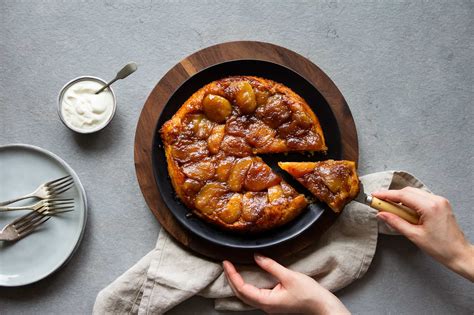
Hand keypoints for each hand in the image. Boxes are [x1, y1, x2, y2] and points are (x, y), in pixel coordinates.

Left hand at [223, 254, 349, 313]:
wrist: (322, 306)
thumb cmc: (309, 294)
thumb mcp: (289, 276)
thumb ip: (271, 266)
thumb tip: (256, 256)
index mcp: (267, 302)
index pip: (242, 288)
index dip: (232, 275)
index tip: (226, 262)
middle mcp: (265, 306)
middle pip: (241, 294)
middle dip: (231, 279)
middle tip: (225, 264)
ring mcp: (269, 306)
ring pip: (247, 296)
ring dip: (237, 283)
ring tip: (232, 269)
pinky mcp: (274, 303)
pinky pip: (255, 295)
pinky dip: (247, 286)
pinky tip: (246, 277)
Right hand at [373, 187, 473, 280]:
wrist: (459, 254)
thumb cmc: (440, 248)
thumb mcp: (414, 235)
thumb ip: (396, 222)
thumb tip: (381, 214)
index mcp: (430, 207)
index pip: (403, 195)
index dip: (386, 195)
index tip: (374, 196)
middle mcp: (436, 200)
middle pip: (408, 191)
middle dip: (392, 196)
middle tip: (379, 203)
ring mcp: (440, 201)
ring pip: (414, 193)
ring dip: (401, 199)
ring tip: (390, 208)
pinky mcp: (441, 204)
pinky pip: (421, 198)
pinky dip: (410, 201)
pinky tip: (404, 210)